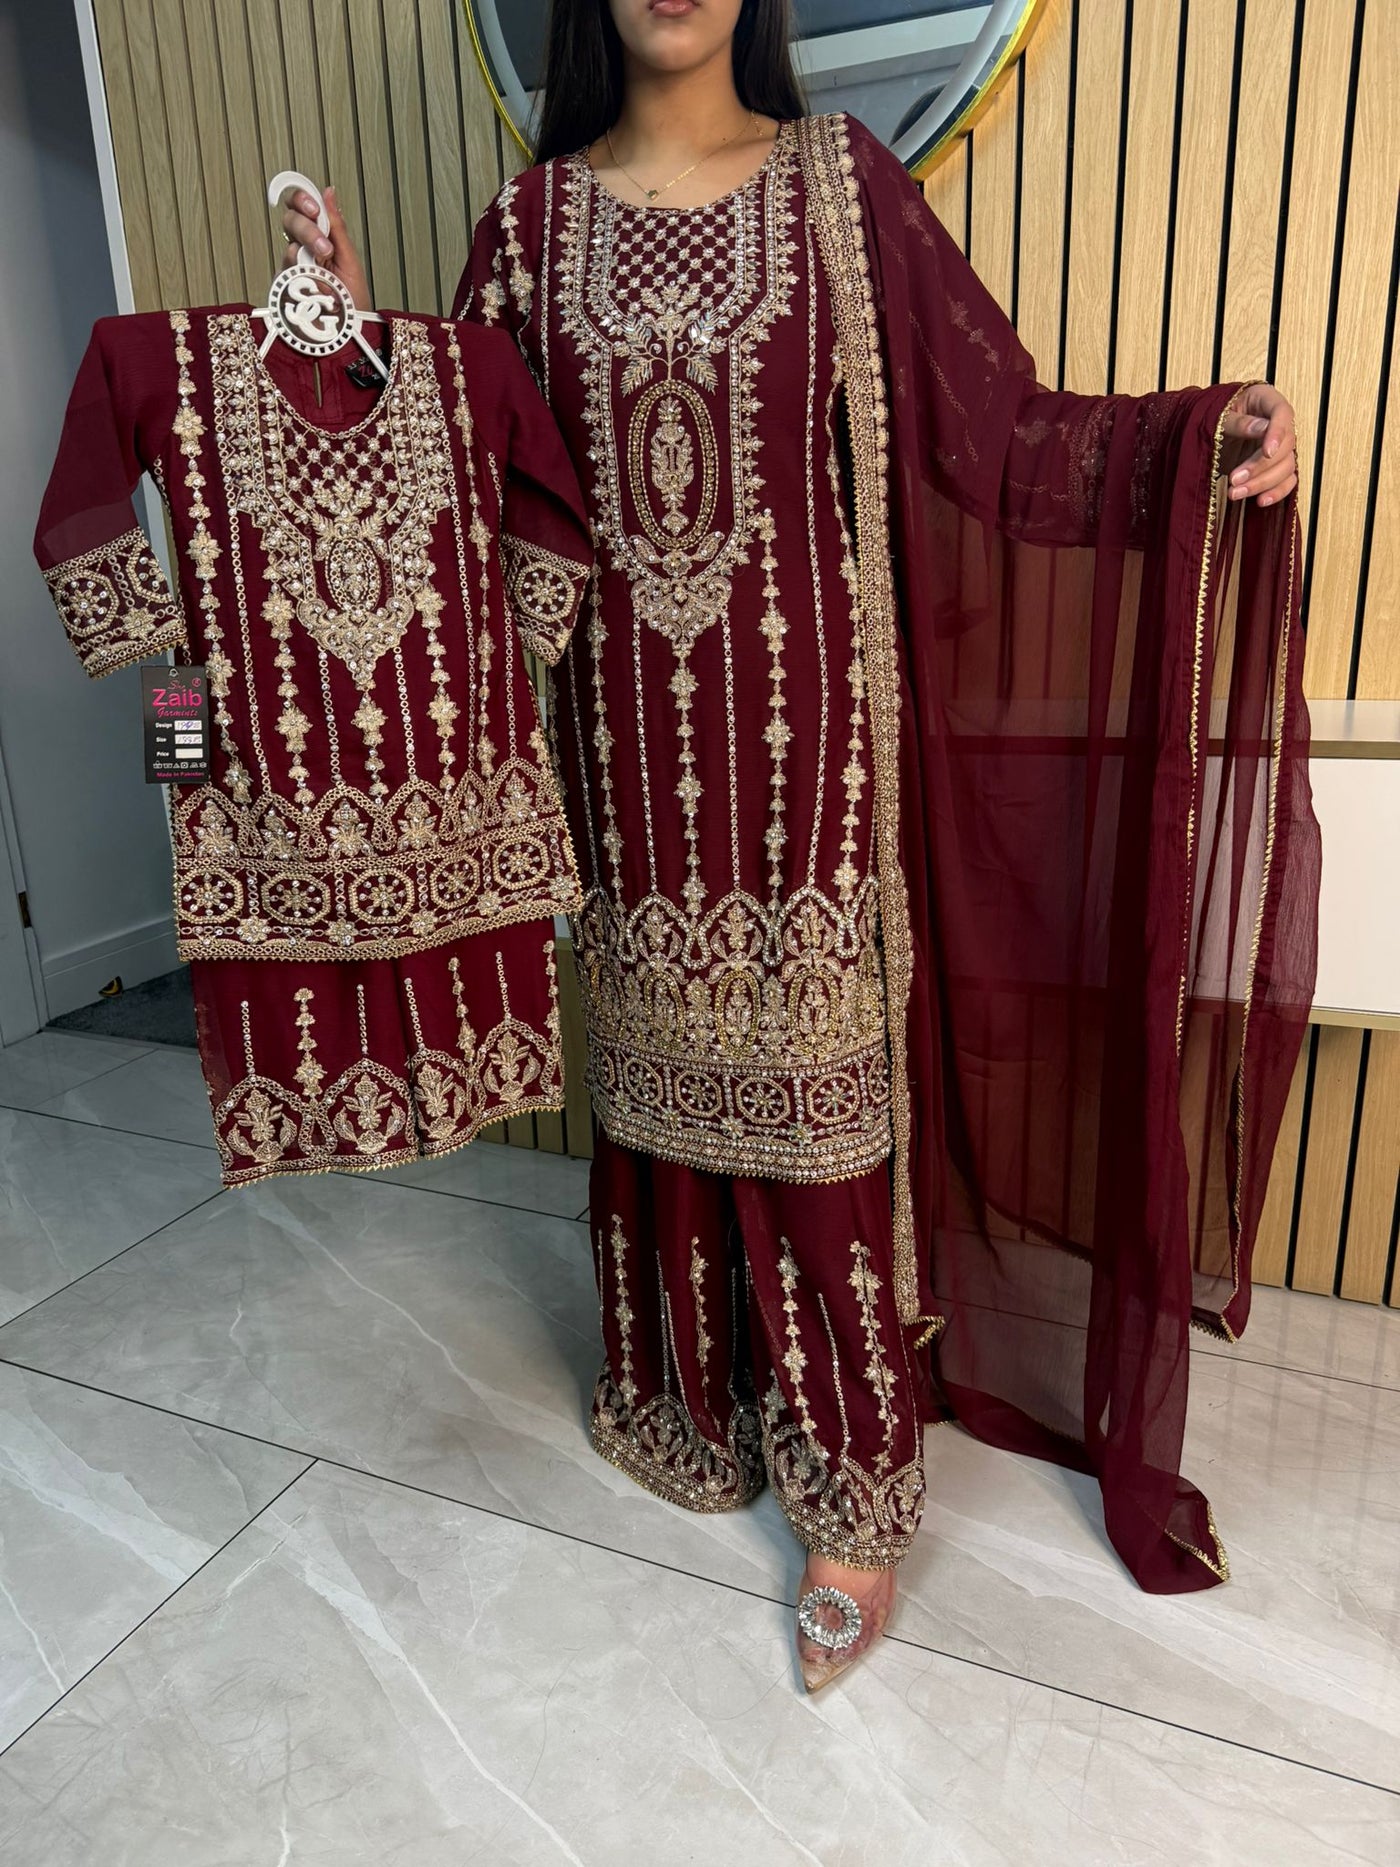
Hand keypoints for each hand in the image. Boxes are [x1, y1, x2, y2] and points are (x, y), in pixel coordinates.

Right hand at [280, 184, 370, 311]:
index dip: (302, 199)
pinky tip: (312, 281)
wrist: (350, 336)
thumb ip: (336, 227)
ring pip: (288, 244)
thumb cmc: (352, 302)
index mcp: (320, 238)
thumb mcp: (350, 260)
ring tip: (325, 265)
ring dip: (307, 252)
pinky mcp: (284, 289)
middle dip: (307, 227)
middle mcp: (303, 250)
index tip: (314, 207)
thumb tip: (329, 192)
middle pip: (290, 220)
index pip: (302, 208)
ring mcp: (292, 269)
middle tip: (324, 244)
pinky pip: (285, 271)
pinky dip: (300, 272)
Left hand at [1220, 385, 1297, 507]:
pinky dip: (1276, 493)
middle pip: (1286, 446)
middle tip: (1234, 479)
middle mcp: (1279, 424)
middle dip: (1260, 467)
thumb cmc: (1213, 415)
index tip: (1267, 452)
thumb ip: (1238, 422)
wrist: (1209, 430)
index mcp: (1267, 401)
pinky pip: (1286, 481)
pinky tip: (1261, 501)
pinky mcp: (1275, 466)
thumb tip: (1261, 429)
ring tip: (1234, 493)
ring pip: (1286, 467)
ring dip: (1262, 484)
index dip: (1278, 433)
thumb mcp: (1219, 415)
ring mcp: (1279, 447)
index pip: (1283, 413)